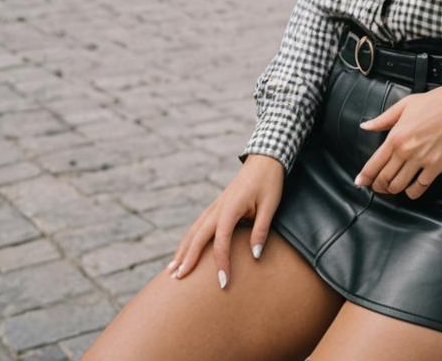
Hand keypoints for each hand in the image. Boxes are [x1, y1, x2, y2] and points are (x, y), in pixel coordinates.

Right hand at [167, 154, 283, 288]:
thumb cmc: (269, 183)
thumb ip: (261, 230)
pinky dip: (188, 239)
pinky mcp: (216, 206)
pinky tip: (183, 250)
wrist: (264, 159)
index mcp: (230, 208)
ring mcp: (215, 206)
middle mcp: (218, 208)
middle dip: (187, 259)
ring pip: (193, 230)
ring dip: (182, 250)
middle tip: (177, 280)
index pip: (221, 241)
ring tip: (171, 271)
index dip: (222, 263)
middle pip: (198, 237)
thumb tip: (254, 256)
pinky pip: (198, 225)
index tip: (223, 283)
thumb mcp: (270, 206)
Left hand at [354, 80, 441, 198]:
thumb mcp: (405, 105)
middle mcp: (406, 151)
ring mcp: (422, 160)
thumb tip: (365, 126)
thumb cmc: (435, 103)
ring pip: (399, 186)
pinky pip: (420, 188)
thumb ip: (383, 119)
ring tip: (391, 188)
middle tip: (376, 186)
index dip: (365, 176)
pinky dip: (412, 193)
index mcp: (396, 136)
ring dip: (392, 190)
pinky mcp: (437, 167)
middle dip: (377, 185)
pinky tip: (409, 189)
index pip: (374, 163)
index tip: (360, 182)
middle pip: (384, 178)